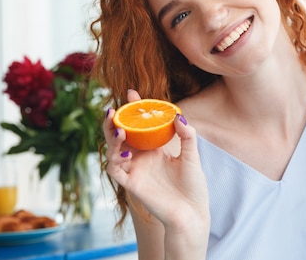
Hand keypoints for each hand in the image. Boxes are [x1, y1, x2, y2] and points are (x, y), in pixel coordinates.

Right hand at [103, 89, 209, 229]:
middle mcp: (141, 158)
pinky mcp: (131, 185)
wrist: (192, 212)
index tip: (132, 93)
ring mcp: (134, 171)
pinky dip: (115, 159)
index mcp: (154, 149)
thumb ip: (187, 135)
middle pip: (120, 135)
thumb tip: (178, 116)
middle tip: (114, 108)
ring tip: (119, 128)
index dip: (133, 109)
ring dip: (111, 138)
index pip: (139, 125)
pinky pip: (115, 170)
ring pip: (112, 151)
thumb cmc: (193, 186)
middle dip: (114, 121)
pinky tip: (125, 151)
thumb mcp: (192, 155)